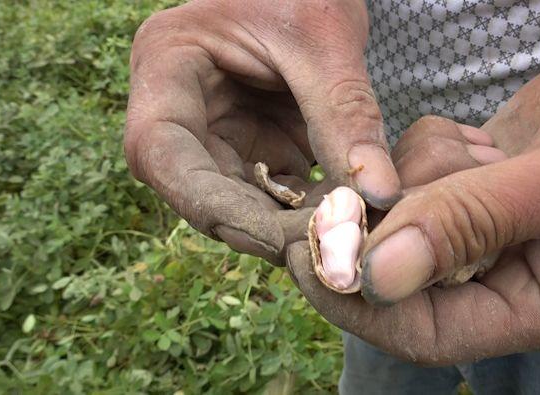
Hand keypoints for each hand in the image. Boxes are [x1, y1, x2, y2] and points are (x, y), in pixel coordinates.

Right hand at [124, 0, 400, 264]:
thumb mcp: (326, 40)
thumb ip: (347, 114)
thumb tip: (380, 196)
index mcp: (168, 63)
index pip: (159, 151)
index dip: (209, 204)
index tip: (274, 240)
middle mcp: (180, 107)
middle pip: (199, 189)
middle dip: (259, 226)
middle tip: (323, 253)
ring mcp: (216, 132)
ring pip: (238, 202)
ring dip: (287, 228)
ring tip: (341, 242)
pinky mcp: (252, 146)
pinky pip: (273, 193)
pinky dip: (306, 211)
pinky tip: (345, 223)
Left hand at [287, 45, 539, 363]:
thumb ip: (477, 222)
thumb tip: (379, 275)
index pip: (430, 334)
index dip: (361, 304)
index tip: (308, 257)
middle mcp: (507, 280)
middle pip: (403, 276)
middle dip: (382, 225)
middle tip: (353, 186)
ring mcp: (487, 235)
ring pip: (403, 216)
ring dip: (416, 175)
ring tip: (476, 148)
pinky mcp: (472, 191)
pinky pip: (415, 175)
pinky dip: (427, 150)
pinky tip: (478, 138)